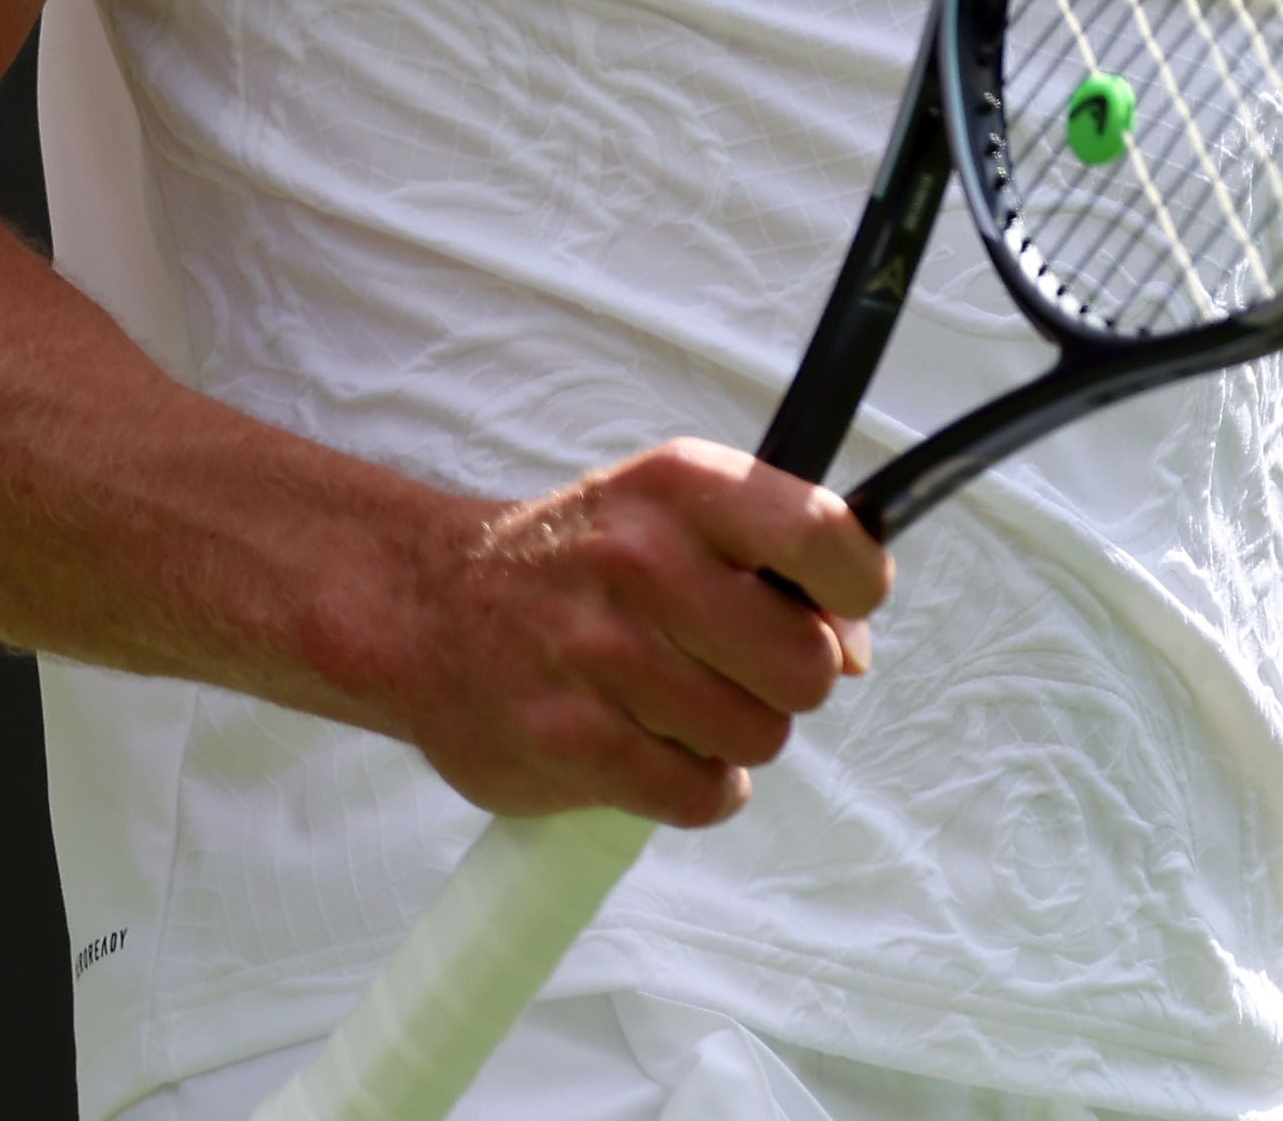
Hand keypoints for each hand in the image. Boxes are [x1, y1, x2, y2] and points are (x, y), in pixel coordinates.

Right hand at [371, 442, 893, 825]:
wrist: (425, 607)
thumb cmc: (578, 560)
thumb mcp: (672, 515)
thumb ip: (777, 563)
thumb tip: (857, 653)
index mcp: (680, 488)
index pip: (824, 536)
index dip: (857, 588)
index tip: (841, 609)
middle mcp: (641, 561)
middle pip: (807, 665)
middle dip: (791, 681)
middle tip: (737, 668)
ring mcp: (598, 654)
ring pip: (758, 736)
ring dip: (737, 735)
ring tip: (681, 706)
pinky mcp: (566, 740)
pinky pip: (697, 795)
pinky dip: (698, 789)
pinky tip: (660, 753)